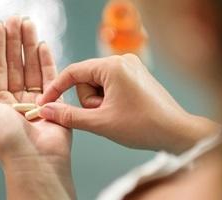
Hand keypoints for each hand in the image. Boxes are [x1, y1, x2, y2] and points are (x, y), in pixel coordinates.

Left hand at [0, 16, 74, 199]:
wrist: (37, 160)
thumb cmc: (9, 141)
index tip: (0, 26)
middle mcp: (17, 98)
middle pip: (16, 63)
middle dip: (16, 41)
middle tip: (18, 20)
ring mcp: (36, 98)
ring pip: (32, 66)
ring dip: (31, 46)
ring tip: (30, 26)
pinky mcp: (54, 100)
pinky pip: (50, 77)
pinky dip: (47, 61)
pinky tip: (43, 46)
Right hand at [39, 54, 217, 152]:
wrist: (176, 132)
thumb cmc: (143, 126)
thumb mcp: (100, 123)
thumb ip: (69, 116)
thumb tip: (46, 111)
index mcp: (112, 66)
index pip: (73, 72)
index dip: (56, 88)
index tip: (45, 103)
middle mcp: (122, 60)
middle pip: (87, 79)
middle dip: (89, 101)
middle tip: (103, 116)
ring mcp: (131, 67)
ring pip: (98, 84)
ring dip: (99, 102)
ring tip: (114, 115)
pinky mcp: (136, 75)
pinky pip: (111, 84)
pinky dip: (108, 99)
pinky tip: (121, 111)